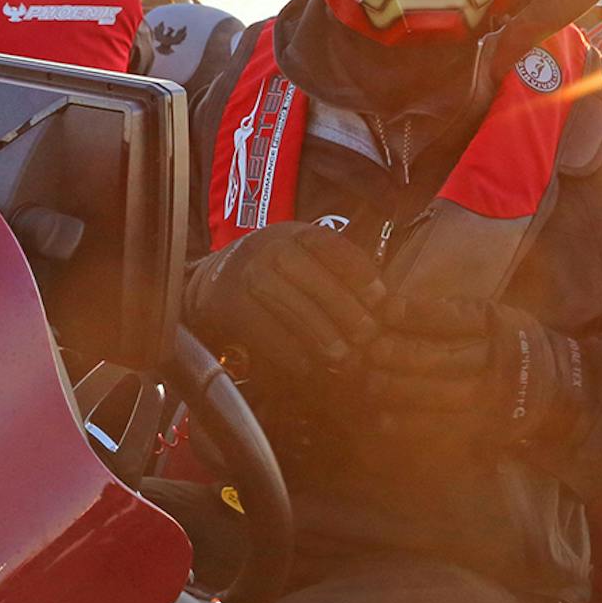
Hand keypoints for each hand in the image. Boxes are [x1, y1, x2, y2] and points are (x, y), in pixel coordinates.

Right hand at [185, 222, 384, 384]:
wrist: (210, 285)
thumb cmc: (275, 279)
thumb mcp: (303, 262)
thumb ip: (340, 278)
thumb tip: (391, 307)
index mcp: (293, 234)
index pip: (332, 248)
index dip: (360, 275)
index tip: (381, 301)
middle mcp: (267, 248)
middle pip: (314, 280)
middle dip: (345, 311)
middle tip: (367, 338)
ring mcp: (245, 275)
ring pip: (291, 307)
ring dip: (321, 336)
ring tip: (343, 359)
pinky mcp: (228, 305)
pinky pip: (265, 331)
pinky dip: (289, 352)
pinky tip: (309, 368)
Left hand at [362, 297, 589, 449]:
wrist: (560, 389)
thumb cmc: (512, 345)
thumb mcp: (496, 317)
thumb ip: (453, 314)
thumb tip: (391, 309)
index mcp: (499, 326)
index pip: (453, 317)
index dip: (416, 314)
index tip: (385, 310)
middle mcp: (497, 362)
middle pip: (441, 358)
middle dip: (399, 355)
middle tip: (369, 351)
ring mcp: (492, 399)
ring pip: (439, 396)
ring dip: (399, 391)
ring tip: (370, 384)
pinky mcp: (487, 428)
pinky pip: (444, 429)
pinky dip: (412, 426)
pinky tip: (385, 420)